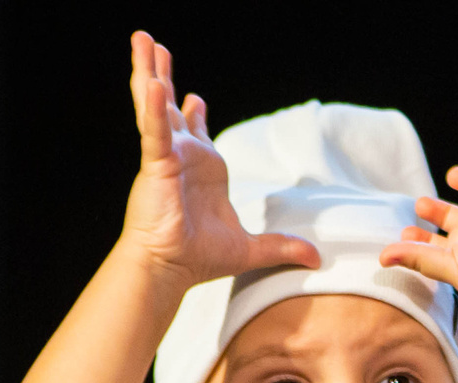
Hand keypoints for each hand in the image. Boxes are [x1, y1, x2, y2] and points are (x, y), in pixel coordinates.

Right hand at [116, 33, 317, 288]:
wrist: (170, 267)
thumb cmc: (197, 257)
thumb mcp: (249, 247)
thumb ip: (281, 246)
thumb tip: (315, 258)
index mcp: (200, 170)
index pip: (193, 132)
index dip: (192, 113)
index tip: (195, 98)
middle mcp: (181, 157)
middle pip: (170, 107)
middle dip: (163, 75)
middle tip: (154, 45)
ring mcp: (166, 157)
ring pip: (154, 105)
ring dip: (148, 71)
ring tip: (142, 38)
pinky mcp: (156, 165)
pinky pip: (154, 131)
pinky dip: (153, 107)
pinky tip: (152, 82)